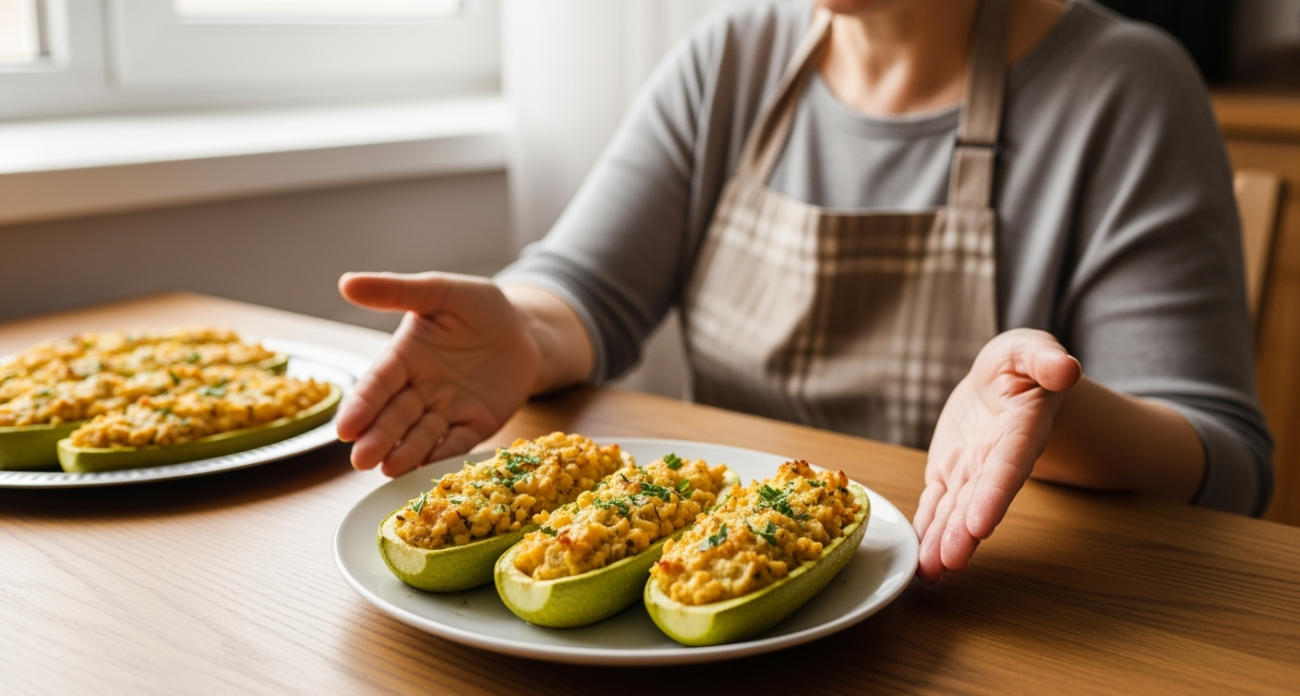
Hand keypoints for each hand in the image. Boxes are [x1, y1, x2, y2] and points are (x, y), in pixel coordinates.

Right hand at [335, 272, 542, 475]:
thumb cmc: (479, 307)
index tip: (345, 430)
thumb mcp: (441, 292)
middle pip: (395, 417)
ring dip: (405, 453)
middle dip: (378, 438)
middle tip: (361, 460)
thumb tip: (346, 282)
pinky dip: (444, 457)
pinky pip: (458, 444)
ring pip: (421, 436)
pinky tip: (428, 470)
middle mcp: (419, 389)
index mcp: (404, 357)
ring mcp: (446, 411)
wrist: (525, 330)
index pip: (378, 384)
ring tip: (389, 469)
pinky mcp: (474, 426)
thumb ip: (397, 291)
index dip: (362, 407)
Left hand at [913, 328, 1081, 582]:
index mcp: (1022, 430)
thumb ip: (1045, 359)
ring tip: (931, 572)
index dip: (995, 496)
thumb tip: (1066, 368)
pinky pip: (936, 503)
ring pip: (957, 509)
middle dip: (965, 532)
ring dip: (944, 540)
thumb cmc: (1022, 362)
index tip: (981, 524)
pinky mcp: (949, 472)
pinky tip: (920, 556)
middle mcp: (998, 459)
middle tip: (950, 562)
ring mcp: (972, 470)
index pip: (1008, 467)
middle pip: (981, 499)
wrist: (1004, 378)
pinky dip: (927, 527)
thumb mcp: (1031, 349)